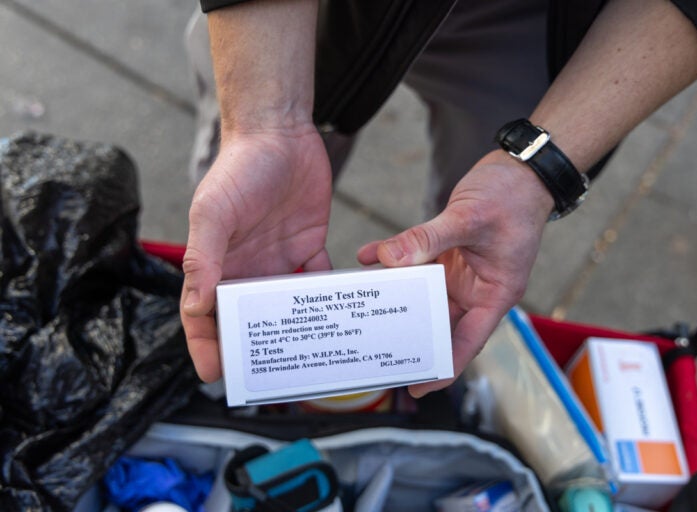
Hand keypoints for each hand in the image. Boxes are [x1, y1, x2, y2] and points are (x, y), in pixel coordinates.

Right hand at [181, 125, 332, 381]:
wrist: (279, 133)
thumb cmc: (237, 169)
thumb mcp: (213, 212)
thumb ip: (202, 258)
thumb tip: (197, 307)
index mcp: (216, 266)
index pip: (205, 315)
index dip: (207, 346)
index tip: (217, 375)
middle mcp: (246, 269)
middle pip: (249, 319)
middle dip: (258, 349)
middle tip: (274, 378)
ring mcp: (278, 262)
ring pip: (286, 308)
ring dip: (297, 331)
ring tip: (313, 359)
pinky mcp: (309, 248)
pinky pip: (319, 283)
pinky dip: (328, 301)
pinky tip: (343, 319)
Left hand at [358, 150, 553, 396]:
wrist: (518, 168)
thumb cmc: (513, 196)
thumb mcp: (470, 217)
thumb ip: (429, 238)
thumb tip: (389, 258)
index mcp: (495, 293)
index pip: (468, 341)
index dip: (445, 367)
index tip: (419, 387)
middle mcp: (476, 288)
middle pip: (440, 323)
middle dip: (411, 337)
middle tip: (378, 353)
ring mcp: (459, 271)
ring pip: (422, 294)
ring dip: (396, 298)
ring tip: (364, 312)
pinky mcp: (445, 252)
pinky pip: (413, 259)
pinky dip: (391, 258)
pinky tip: (368, 257)